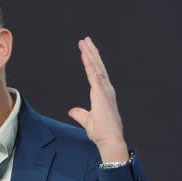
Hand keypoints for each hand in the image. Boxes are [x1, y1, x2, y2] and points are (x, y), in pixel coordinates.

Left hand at [67, 36, 129, 161]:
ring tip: (84, 42)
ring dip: (90, 53)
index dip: (91, 61)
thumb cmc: (102, 133)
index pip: (96, 73)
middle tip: (85, 40)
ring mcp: (105, 90)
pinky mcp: (101, 94)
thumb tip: (72, 111)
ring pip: (96, 67)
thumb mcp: (87, 121)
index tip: (85, 50)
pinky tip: (85, 54)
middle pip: (98, 66)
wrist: (110, 140)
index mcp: (103, 94)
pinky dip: (89, 64)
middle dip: (91, 52)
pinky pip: (93, 75)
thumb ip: (80, 114)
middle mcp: (106, 89)